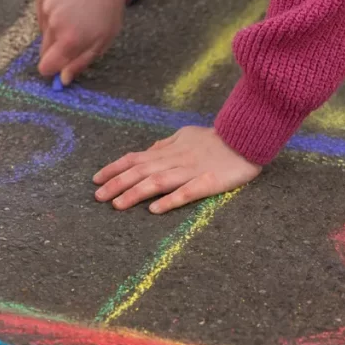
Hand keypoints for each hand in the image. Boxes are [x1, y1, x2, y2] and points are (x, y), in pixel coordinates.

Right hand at [36, 0, 125, 84]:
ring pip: (44, 33)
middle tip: (75, 38)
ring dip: (55, 31)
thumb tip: (62, 80)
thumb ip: (79, 63)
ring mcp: (47, 8)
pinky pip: (42, 16)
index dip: (53, 68)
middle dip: (57, 50)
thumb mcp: (101, 44)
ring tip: (74, 19)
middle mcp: (54, 24)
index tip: (61, 65)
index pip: (46, 67)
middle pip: (44, 51)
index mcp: (69, 40)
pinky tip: (67, 8)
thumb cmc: (106, 16)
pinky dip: (51, 15)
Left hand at [94, 126, 261, 212]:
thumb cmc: (218, 137)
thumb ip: (168, 143)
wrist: (247, 136)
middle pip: (141, 171)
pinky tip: (154, 209)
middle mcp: (176, 159)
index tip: (96, 179)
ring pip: (158, 181)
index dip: (115, 168)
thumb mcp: (188, 134)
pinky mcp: (210, 181)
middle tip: (97, 197)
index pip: (136, 158)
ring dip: (135, 193)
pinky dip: (170, 200)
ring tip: (117, 205)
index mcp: (170, 149)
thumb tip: (150, 148)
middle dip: (117, 183)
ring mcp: (192, 170)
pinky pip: (188, 192)